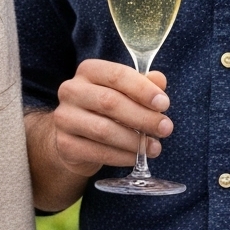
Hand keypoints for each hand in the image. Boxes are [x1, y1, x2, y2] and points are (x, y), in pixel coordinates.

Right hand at [33, 59, 169, 195]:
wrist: (76, 137)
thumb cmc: (106, 110)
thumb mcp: (125, 92)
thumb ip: (142, 85)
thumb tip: (159, 79)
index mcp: (88, 71)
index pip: (116, 74)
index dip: (142, 89)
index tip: (164, 104)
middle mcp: (70, 90)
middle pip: (109, 102)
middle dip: (143, 117)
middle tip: (166, 128)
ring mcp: (64, 117)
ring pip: (103, 129)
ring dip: (135, 140)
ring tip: (155, 147)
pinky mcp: (64, 143)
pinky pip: (97, 152)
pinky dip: (122, 156)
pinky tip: (136, 157)